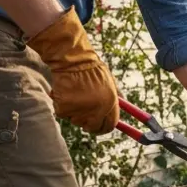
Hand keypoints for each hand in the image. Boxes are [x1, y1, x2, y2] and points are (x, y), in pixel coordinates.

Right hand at [26, 7, 118, 134]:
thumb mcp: (110, 81)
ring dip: (73, 111)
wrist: (72, 59)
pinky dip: (61, 104)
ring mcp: (80, 110)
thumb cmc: (91, 68)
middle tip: (82, 115)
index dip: (103, 127)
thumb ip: (116, 97)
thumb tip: (125, 109)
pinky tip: (64, 92)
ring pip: (76, 120)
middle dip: (87, 124)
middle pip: (92, 127)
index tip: (98, 126)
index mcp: (110, 103)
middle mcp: (97, 110)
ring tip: (74, 94)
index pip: (109, 125)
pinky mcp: (64, 108)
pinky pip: (62, 112)